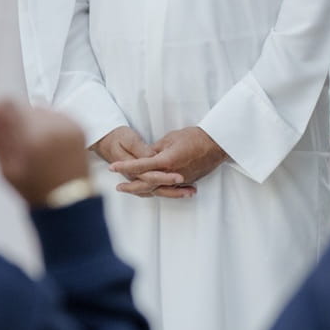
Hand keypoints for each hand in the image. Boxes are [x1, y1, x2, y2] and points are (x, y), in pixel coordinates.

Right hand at [0, 100, 88, 205]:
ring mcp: (69, 124)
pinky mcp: (79, 125)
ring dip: (34, 122)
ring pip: (41, 110)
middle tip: (19, 144)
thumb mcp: (6, 169)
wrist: (69, 200)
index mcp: (33, 137)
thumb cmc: (36, 189)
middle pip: (25, 107)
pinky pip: (56, 115)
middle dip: (18, 121)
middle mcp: (53, 126)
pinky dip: (50, 125)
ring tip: (35, 146)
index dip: (0, 110)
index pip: (9, 104)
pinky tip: (49, 145)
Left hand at [110, 126, 228, 198]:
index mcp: (166, 161)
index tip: (113, 167)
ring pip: (156, 189)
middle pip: (146, 184)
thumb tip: (146, 156)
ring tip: (130, 190)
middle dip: (130, 186)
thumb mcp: (171, 138)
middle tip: (118, 187)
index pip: (140, 166)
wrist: (217, 144)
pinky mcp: (186, 182)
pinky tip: (149, 192)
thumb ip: (156, 149)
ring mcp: (179, 181)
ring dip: (142, 191)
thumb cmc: (195, 137)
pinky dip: (156, 191)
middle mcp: (171, 174)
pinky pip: (167, 189)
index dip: (125, 167)